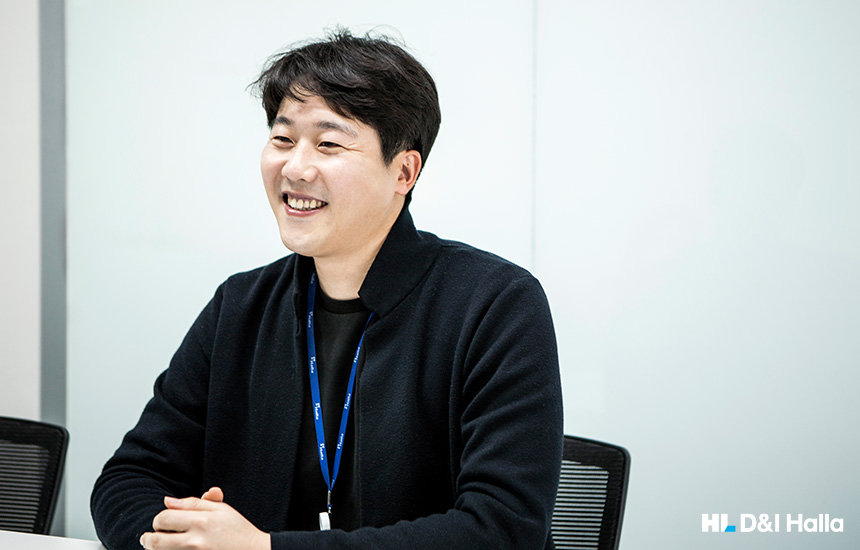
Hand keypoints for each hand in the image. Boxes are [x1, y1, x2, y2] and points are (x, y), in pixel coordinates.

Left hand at [139, 487, 270, 549]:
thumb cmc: (238, 530)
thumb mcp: (221, 510)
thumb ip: (194, 503)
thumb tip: (167, 501)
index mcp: (201, 521)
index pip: (164, 518)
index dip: (159, 520)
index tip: (162, 523)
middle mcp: (195, 541)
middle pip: (156, 541)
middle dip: (149, 538)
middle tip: (148, 538)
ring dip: (154, 549)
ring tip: (154, 546)